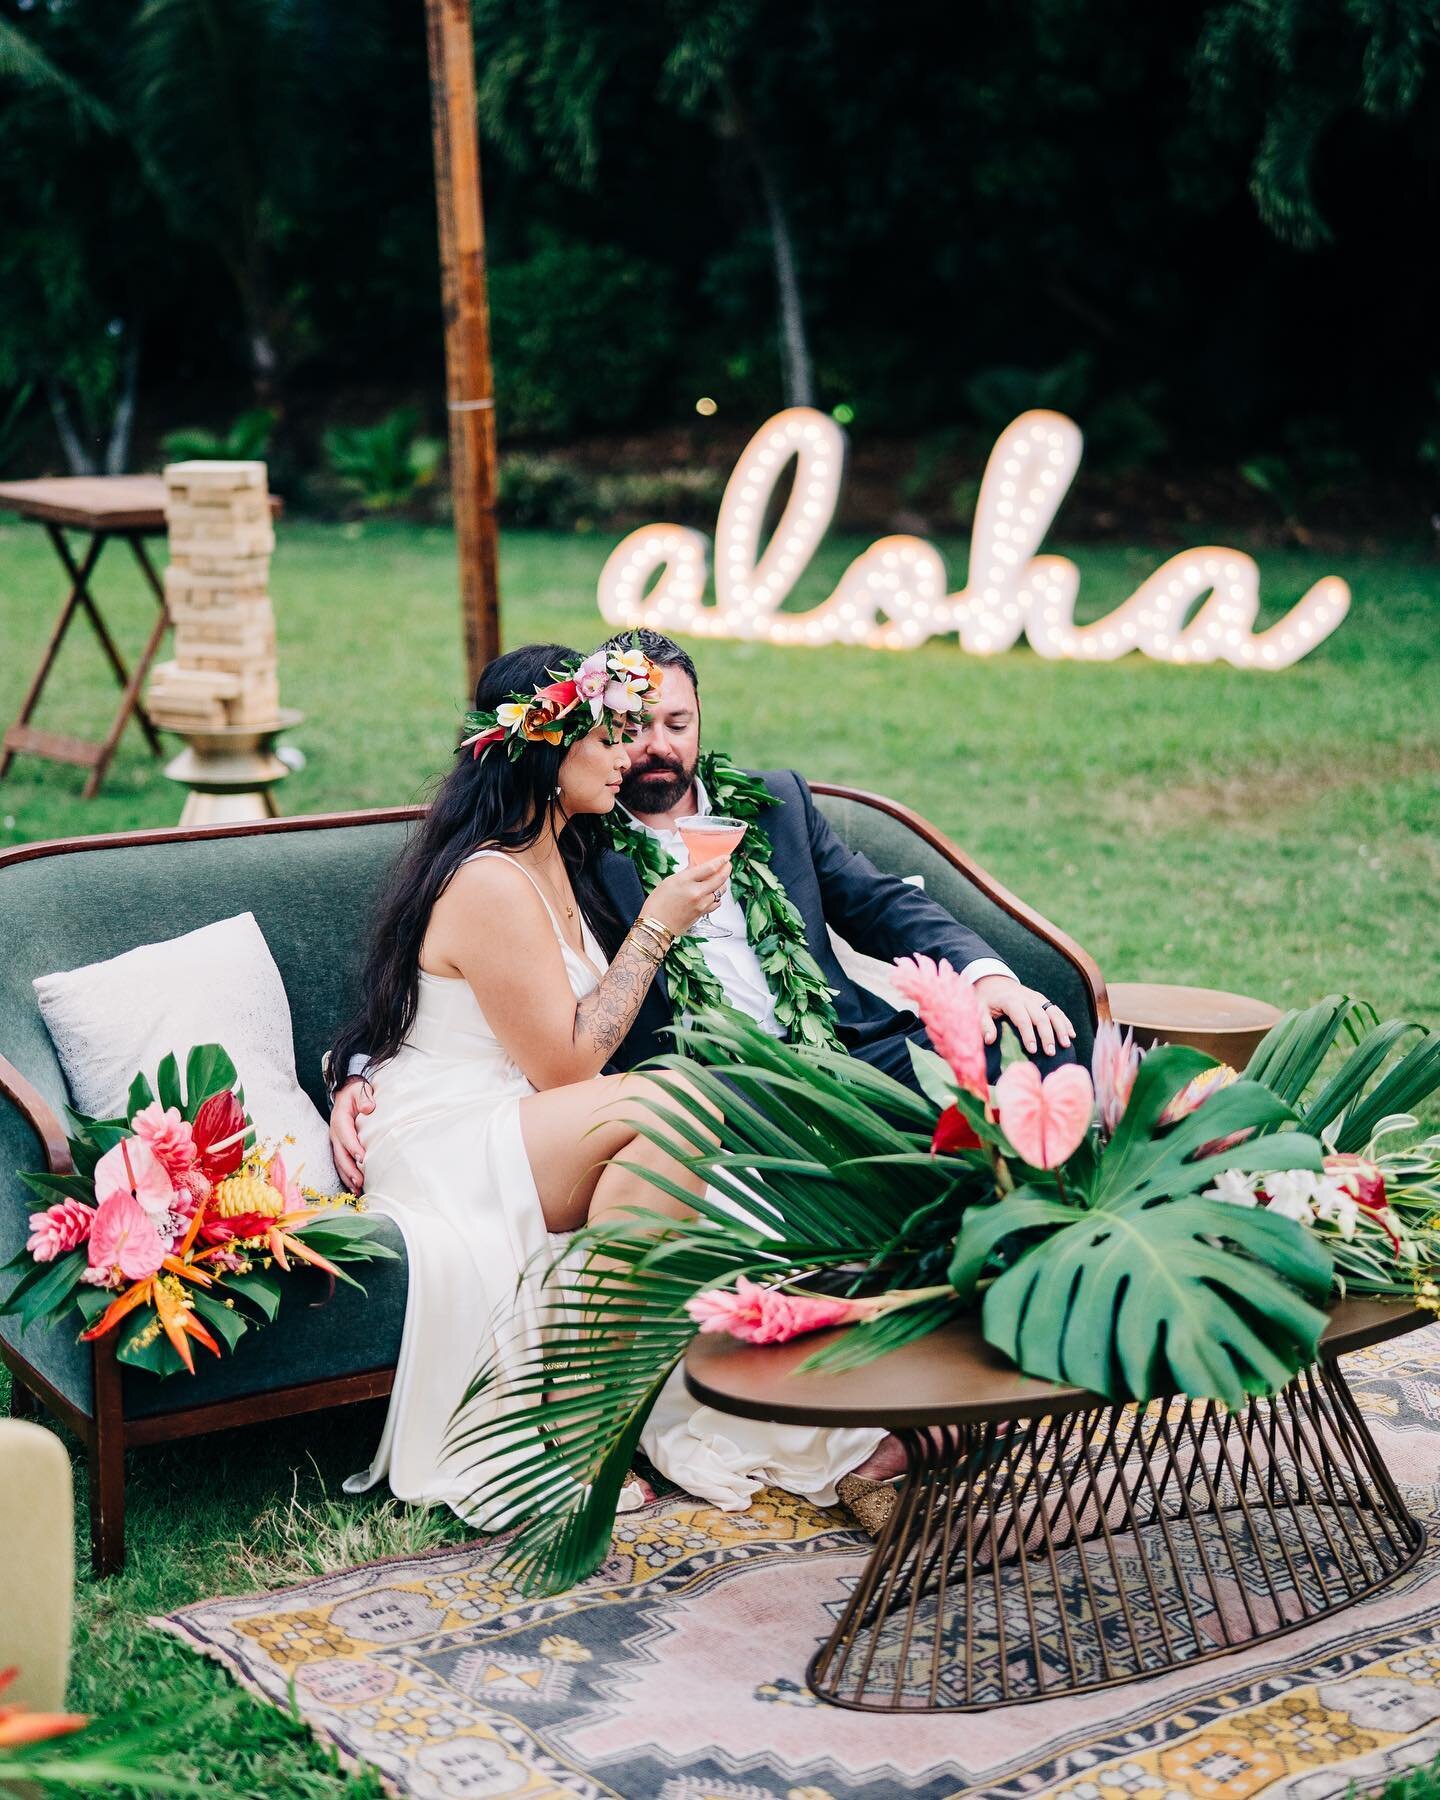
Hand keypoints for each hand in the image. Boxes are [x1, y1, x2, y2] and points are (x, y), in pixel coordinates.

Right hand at [329, 1076, 374, 1193]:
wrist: (347, 1094)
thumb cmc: (357, 1094)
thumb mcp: (360, 1090)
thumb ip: (364, 1098)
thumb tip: (368, 1108)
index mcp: (340, 1119)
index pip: (346, 1134)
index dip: (353, 1147)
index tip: (362, 1158)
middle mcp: (335, 1133)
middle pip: (340, 1154)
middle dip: (350, 1169)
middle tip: (360, 1181)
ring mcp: (336, 1142)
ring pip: (339, 1162)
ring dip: (347, 1177)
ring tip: (358, 1190)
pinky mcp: (340, 1148)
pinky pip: (341, 1164)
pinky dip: (347, 1176)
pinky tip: (355, 1188)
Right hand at [642, 855, 731, 935]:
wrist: (655, 926)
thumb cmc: (657, 904)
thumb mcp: (669, 882)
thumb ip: (686, 872)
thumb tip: (695, 862)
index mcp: (685, 881)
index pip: (710, 867)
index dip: (720, 860)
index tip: (725, 857)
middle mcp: (696, 893)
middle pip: (720, 878)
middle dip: (726, 869)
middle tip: (727, 865)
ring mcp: (701, 904)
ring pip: (721, 891)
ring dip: (722, 883)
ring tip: (718, 879)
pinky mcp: (703, 914)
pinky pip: (717, 903)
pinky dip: (717, 896)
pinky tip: (713, 894)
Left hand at [971, 975, 1074, 1056]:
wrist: (993, 980)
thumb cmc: (986, 999)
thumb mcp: (979, 1009)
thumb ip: (984, 1024)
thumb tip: (989, 1040)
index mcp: (1011, 1001)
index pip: (1022, 1018)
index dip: (1028, 1034)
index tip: (1032, 1050)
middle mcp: (1026, 998)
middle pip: (1040, 1016)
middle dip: (1047, 1035)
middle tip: (1051, 1052)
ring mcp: (1036, 998)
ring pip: (1052, 1012)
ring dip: (1061, 1028)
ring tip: (1065, 1044)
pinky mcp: (1042, 999)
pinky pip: (1056, 1010)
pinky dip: (1065, 1021)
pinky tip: (1071, 1034)